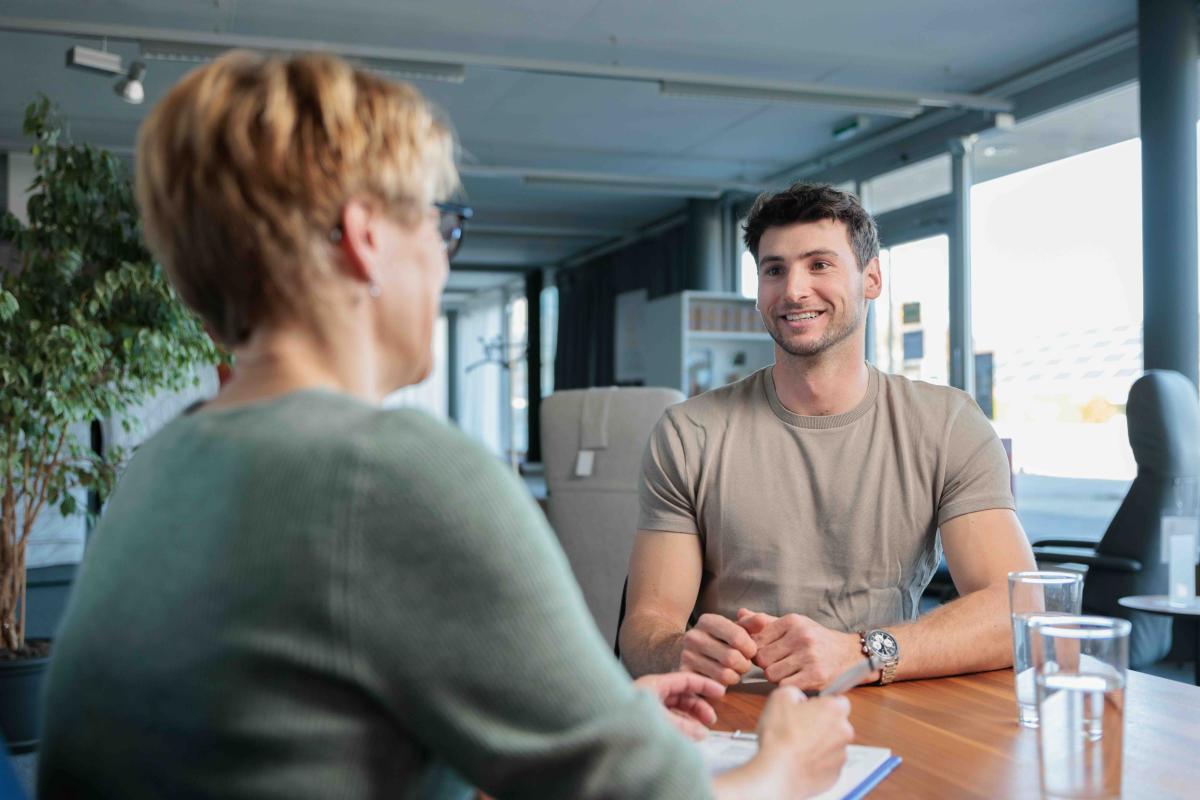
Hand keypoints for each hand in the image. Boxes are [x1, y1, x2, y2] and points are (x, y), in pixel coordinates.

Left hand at [634, 671, 724, 740]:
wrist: (602, 724)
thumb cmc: (626, 718)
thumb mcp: (661, 720)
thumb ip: (684, 726)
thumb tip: (702, 732)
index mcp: (654, 684)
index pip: (685, 679)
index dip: (705, 684)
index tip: (721, 691)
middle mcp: (651, 692)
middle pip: (682, 696)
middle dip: (698, 707)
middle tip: (711, 720)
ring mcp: (647, 705)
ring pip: (675, 710)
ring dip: (690, 720)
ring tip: (701, 732)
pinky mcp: (643, 718)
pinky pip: (667, 719)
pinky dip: (679, 726)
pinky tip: (688, 735)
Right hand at [679, 613, 758, 685]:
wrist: (693, 652)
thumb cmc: (720, 640)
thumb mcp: (735, 628)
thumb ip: (750, 624)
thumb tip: (763, 620)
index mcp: (707, 621)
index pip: (737, 637)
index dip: (750, 648)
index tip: (750, 650)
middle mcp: (693, 637)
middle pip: (732, 658)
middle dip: (744, 664)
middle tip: (743, 663)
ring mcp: (687, 656)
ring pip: (724, 674)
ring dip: (736, 676)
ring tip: (734, 670)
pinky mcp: (686, 675)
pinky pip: (714, 686)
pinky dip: (724, 685)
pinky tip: (723, 679)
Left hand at [737, 609, 865, 690]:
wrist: (851, 654)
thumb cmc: (817, 640)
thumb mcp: (794, 624)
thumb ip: (766, 621)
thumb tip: (740, 614)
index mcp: (792, 621)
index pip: (757, 640)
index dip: (758, 651)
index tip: (768, 654)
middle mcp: (801, 636)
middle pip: (762, 659)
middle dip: (766, 665)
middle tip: (779, 665)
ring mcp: (809, 656)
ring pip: (771, 674)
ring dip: (776, 677)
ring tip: (789, 672)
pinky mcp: (816, 676)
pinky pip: (785, 686)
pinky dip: (788, 686)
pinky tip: (797, 680)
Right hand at [754, 688, 853, 797]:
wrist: (778, 772)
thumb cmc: (780, 737)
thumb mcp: (779, 698)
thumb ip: (794, 692)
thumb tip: (798, 698)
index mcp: (833, 710)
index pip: (839, 700)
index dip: (823, 703)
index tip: (811, 708)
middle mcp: (843, 731)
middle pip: (837, 724)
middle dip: (822, 724)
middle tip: (799, 728)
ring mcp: (841, 755)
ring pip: (833, 745)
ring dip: (819, 744)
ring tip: (796, 747)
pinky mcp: (835, 775)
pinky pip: (828, 764)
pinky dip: (817, 762)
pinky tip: (799, 761)